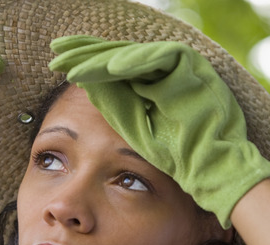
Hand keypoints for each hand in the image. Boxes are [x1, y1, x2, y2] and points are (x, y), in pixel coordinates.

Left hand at [49, 35, 269, 227]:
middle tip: (57, 49)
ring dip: (103, 58)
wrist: (213, 170)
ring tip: (74, 64)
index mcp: (151, 83)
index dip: (86, 63)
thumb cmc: (178, 157)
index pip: (113, 66)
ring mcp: (179, 66)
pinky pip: (160, 59)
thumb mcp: (137, 130)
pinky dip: (137, 62)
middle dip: (86, 52)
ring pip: (134, 54)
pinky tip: (111, 68)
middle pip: (119, 54)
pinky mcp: (193, 68)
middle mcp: (164, 70)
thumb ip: (117, 108)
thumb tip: (87, 87)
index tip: (58, 64)